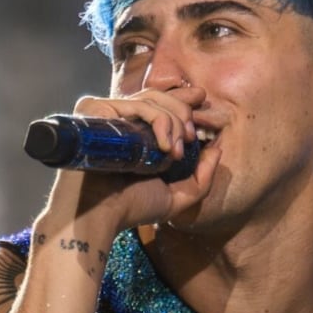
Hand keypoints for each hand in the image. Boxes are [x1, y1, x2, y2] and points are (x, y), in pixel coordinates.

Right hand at [42, 86, 221, 231]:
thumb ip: (201, 178)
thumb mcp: (176, 198)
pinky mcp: (95, 110)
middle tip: (191, 138)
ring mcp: (106, 113)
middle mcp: (120, 119)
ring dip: (173, 122)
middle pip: (158, 96)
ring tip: (175, 151)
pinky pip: (135, 104)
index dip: (181, 97)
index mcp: (135, 133)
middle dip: (183, 115)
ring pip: (150, 99)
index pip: (159, 102)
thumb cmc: (132, 209)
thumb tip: (217, 149)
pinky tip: (164, 145)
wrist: (100, 216)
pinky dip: (157, 119)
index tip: (202, 98)